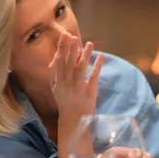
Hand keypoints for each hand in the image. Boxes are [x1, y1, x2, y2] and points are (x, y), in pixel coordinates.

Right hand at [50, 32, 102, 157]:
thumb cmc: (65, 102)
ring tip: (89, 43)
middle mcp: (65, 86)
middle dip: (69, 49)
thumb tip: (62, 56)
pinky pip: (92, 78)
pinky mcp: (88, 94)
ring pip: (79, 70)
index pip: (58, 63)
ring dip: (84, 56)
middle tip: (72, 36)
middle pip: (67, 64)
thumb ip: (59, 73)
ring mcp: (77, 90)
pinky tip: (101, 57)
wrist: (72, 122)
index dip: (61, 49)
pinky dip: (97, 67)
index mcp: (57, 83)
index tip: (64, 36)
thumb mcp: (58, 88)